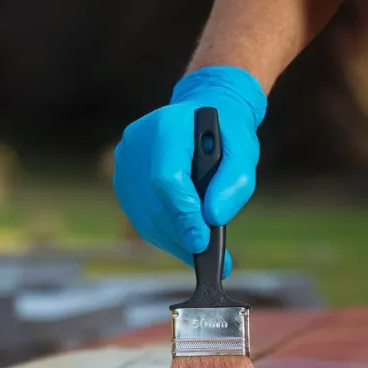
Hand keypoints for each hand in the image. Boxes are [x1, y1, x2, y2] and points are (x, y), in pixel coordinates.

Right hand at [112, 66, 266, 277]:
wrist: (202, 113)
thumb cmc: (226, 133)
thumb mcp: (245, 152)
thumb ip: (235, 183)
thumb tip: (213, 219)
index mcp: (167, 127)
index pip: (166, 178)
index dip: (183, 214)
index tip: (202, 242)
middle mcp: (137, 142)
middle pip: (153, 203)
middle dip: (180, 234)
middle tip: (206, 254)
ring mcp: (124, 161)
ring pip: (143, 215)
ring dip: (171, 240)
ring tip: (198, 252)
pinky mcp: (122, 178)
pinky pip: (139, 216)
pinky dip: (162, 234)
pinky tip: (183, 241)